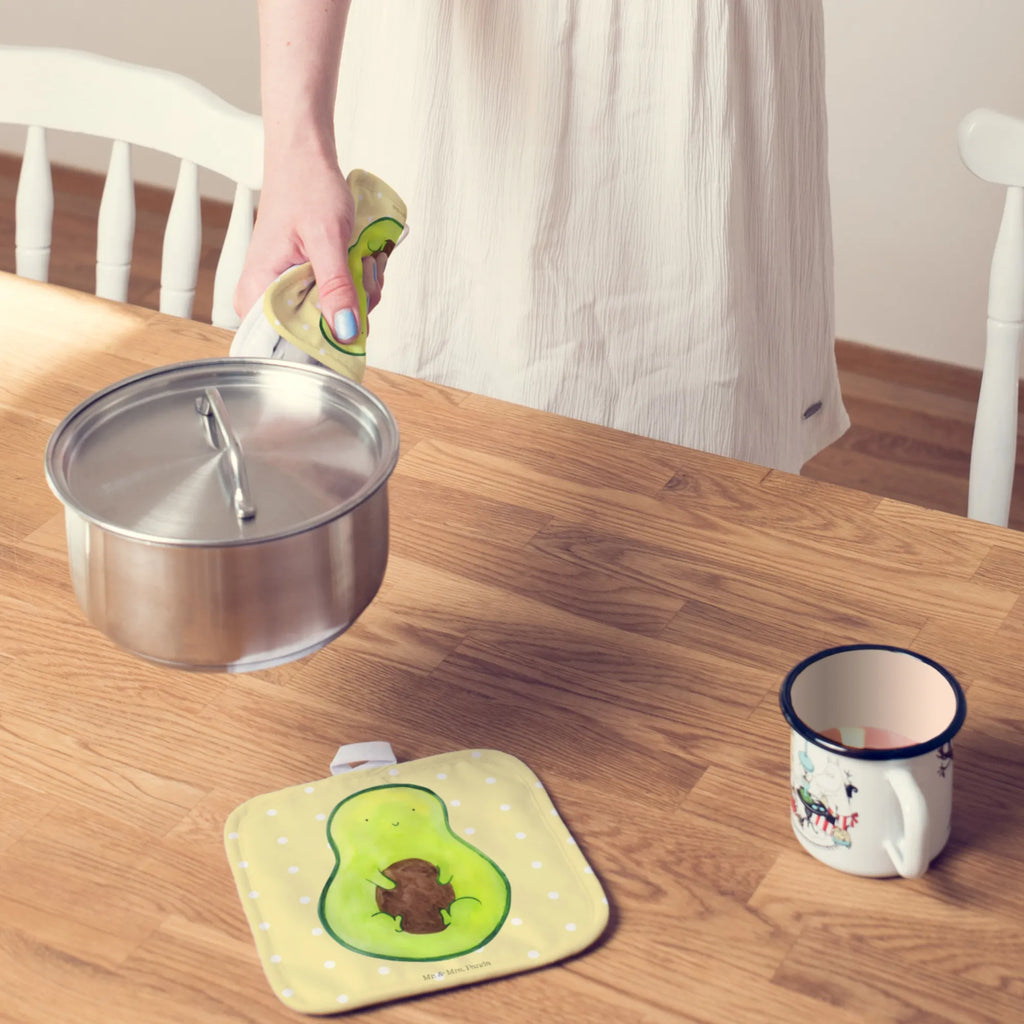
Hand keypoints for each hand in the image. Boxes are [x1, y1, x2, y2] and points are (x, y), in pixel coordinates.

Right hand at [234, 156, 387, 339]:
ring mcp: (287, 293)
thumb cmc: (305, 187)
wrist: (305, 160)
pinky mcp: (306, 285)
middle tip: (362, 268)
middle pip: (320, 332)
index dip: (330, 335)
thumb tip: (347, 331)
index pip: (292, 343)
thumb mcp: (327, 239)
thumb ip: (337, 287)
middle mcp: (266, 300)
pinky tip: (359, 259)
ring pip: (337, 317)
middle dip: (353, 305)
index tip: (354, 306)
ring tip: (360, 256)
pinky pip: (339, 300)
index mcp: (257, 293)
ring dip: (360, 291)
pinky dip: (357, 283)